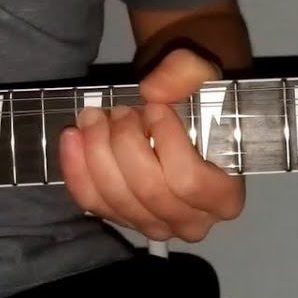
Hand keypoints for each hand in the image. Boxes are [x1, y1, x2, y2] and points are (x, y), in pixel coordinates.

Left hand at [59, 48, 244, 242]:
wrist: (171, 109)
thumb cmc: (194, 97)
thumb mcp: (201, 74)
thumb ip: (186, 73)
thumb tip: (153, 89)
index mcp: (225, 196)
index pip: (191, 182)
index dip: (168, 144)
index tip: (155, 109)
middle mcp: (192, 221)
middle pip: (149, 191)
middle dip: (125, 144)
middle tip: (120, 110)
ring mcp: (153, 225)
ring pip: (117, 198)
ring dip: (97, 152)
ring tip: (94, 117)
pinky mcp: (120, 218)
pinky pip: (92, 201)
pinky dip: (76, 168)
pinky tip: (72, 137)